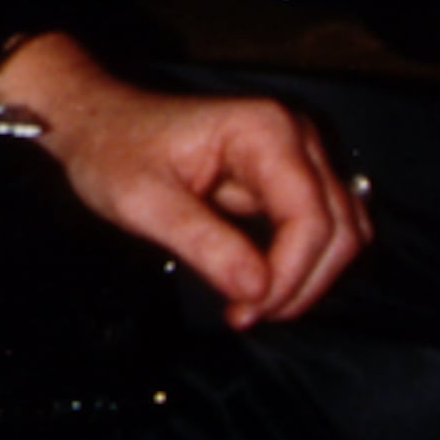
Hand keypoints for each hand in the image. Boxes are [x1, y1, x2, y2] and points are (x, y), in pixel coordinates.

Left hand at [0, 34, 368, 328]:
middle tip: (244, 314)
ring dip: (304, 278)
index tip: (246, 310)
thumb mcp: (144, 202)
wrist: (100, 125)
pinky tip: (255, 283)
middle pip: (339, 230)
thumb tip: (257, 290)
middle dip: (299, 283)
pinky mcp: (287, 178)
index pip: (312, 218)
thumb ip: (203, 244)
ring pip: (339, 233)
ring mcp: (297, 157)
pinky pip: (317, 230)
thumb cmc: (113, 151)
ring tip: (249, 304)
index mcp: (265, 132)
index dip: (289, 275)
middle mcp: (295, 138)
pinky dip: (298, 265)